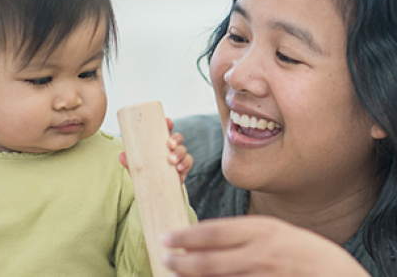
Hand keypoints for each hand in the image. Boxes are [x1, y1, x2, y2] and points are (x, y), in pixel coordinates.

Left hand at [119, 118, 192, 182]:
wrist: (155, 193)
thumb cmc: (146, 176)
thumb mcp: (137, 169)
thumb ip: (130, 162)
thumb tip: (121, 155)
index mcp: (160, 145)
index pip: (165, 131)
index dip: (168, 124)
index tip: (168, 121)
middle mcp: (171, 149)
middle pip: (178, 138)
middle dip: (176, 139)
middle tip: (169, 144)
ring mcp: (179, 159)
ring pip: (184, 150)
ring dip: (179, 153)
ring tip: (172, 160)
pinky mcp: (184, 170)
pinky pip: (188, 163)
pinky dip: (185, 164)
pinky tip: (179, 168)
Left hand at [161, 216, 370, 276]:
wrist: (336, 274)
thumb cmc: (300, 249)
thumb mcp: (273, 230)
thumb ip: (240, 233)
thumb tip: (201, 236)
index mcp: (261, 229)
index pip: (213, 232)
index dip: (185, 236)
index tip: (166, 238)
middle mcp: (261, 253)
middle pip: (210, 260)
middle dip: (181, 262)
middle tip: (164, 259)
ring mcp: (265, 276)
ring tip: (175, 275)